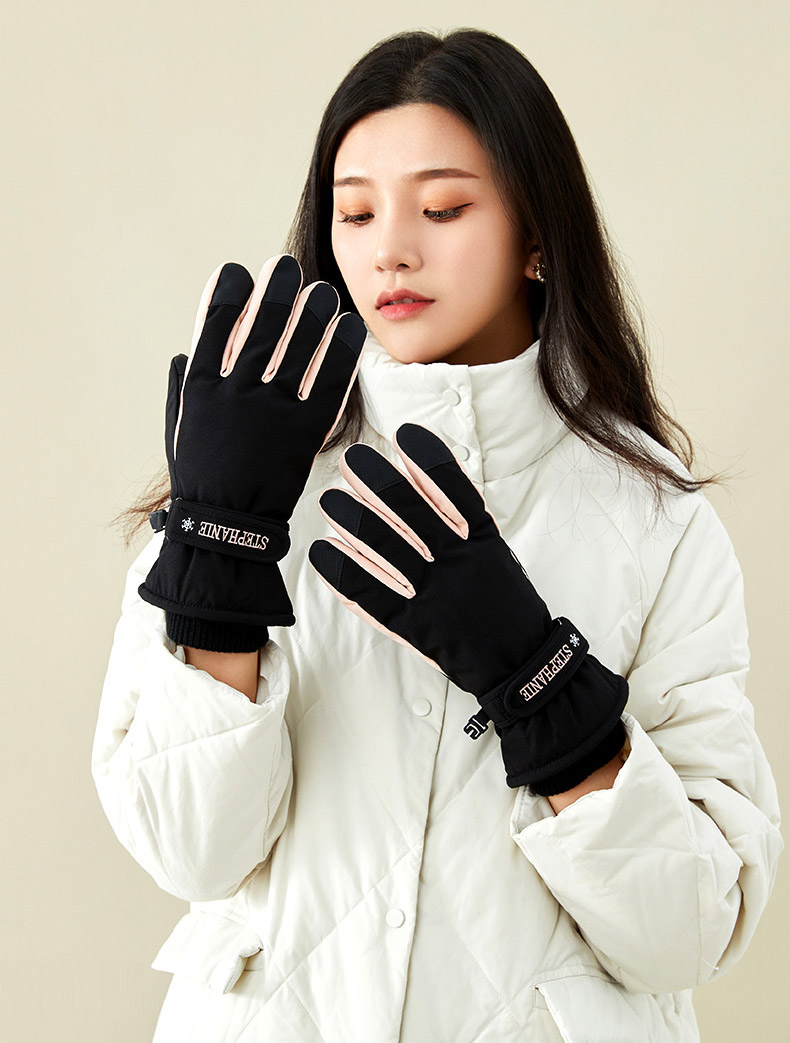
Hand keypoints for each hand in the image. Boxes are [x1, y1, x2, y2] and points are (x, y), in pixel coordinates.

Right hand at [139, 255, 365, 650]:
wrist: (225, 527)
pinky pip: (330, 380)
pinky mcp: (305, 431)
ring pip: (299, 344)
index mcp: (201, 384)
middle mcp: (237, 388)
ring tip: (323, 292)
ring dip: (313, 310)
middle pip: (263, 322)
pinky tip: (349, 329)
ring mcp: (272, 408)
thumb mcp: (178, 427)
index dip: (230, 289)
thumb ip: (184, 385)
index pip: (215, 319)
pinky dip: (341, 351)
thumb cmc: (198, 478)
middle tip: (287, 267)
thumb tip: (191, 348)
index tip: (240, 272)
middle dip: (277, 288)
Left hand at [308, 423, 626, 792]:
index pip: (452, 489)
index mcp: (480, 540)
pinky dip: (345, 573)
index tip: (404, 435)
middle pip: (410, 512)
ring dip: (353, 521)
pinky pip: (373, 596)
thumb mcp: (495, 554)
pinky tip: (324, 551)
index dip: (427, 459)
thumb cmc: (508, 604)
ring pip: (386, 549)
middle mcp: (455, 562)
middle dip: (376, 482)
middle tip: (352, 461)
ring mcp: (433, 594)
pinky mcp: (415, 626)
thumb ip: (466, 522)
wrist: (522, 663)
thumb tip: (427, 482)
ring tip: (330, 500)